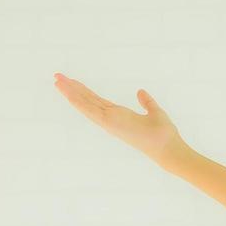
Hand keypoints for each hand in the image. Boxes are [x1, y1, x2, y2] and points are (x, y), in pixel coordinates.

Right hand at [52, 72, 185, 162]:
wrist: (168, 148)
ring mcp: (109, 122)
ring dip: (70, 92)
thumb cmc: (164, 135)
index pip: (98, 101)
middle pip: (88, 101)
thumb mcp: (155, 112)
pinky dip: (78, 102)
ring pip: (85, 104)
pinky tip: (67, 92)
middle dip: (72, 89)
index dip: (85, 91)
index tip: (73, 82)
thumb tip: (140, 92)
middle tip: (58, 77)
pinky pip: (90, 110)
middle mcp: (111, 119)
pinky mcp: (111, 123)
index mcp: (120, 116)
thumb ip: (147, 102)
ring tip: (57, 80)